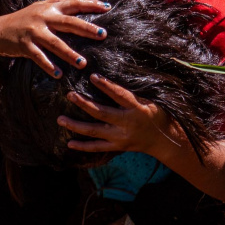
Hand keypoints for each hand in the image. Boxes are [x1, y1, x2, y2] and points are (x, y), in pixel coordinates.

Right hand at [0, 0, 109, 77]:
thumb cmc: (21, 19)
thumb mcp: (37, 7)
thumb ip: (53, 2)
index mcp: (49, 8)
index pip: (73, 4)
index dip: (90, 4)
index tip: (107, 7)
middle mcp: (43, 17)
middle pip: (69, 22)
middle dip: (87, 28)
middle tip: (103, 35)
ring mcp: (33, 32)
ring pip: (55, 43)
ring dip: (69, 53)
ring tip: (82, 63)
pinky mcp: (24, 45)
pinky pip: (39, 57)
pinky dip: (48, 66)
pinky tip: (58, 75)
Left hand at [57, 73, 180, 156]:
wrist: (164, 140)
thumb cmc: (157, 114)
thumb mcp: (149, 101)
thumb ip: (131, 94)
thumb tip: (109, 80)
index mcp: (137, 109)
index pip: (119, 95)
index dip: (106, 86)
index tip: (93, 76)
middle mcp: (127, 124)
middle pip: (101, 113)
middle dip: (84, 104)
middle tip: (70, 95)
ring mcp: (120, 137)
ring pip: (94, 131)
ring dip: (76, 125)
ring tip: (60, 119)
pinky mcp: (117, 147)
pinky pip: (97, 147)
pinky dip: (82, 146)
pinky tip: (69, 143)